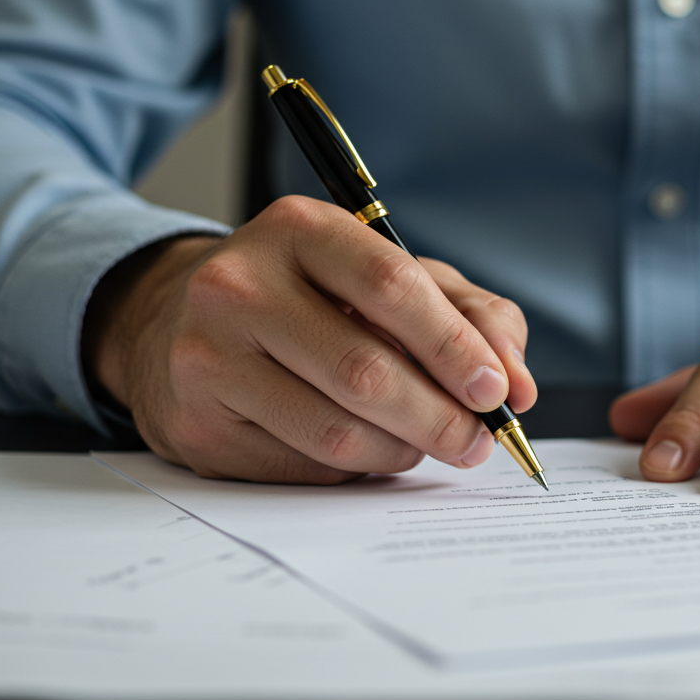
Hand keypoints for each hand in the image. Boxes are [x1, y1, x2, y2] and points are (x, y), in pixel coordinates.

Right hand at [82, 196, 534, 482]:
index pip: (389, 286)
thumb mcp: (392, 278)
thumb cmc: (310, 298)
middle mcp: (239, 285)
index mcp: (298, 230)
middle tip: (477, 442)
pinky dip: (354, 470)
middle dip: (439, 417)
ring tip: (421, 443)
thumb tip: (518, 385)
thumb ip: (470, 317)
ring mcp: (207, 357)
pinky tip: (361, 448)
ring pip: (335, 432)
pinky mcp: (196, 424)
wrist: (182, 323)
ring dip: (401, 452)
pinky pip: (302, 468)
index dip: (453, 346)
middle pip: (363, 370)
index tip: (497, 390)